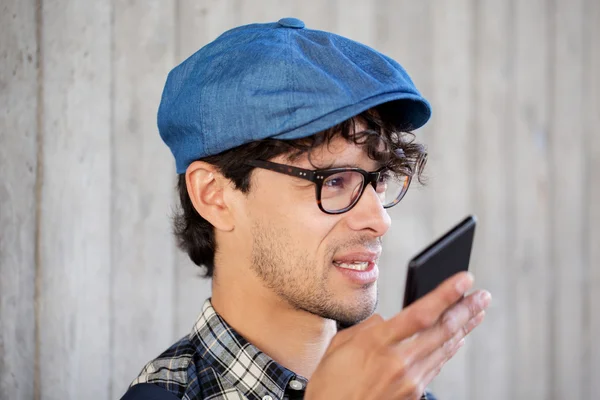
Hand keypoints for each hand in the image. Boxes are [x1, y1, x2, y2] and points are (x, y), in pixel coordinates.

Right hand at [304, 272, 489, 399]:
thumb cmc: (330, 384)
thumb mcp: (338, 346)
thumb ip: (366, 328)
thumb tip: (385, 320)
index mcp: (376, 344)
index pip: (420, 314)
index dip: (446, 295)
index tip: (464, 280)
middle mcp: (398, 362)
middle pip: (442, 330)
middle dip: (467, 309)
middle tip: (482, 295)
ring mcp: (409, 380)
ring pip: (445, 348)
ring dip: (465, 327)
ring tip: (478, 312)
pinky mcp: (414, 394)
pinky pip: (438, 366)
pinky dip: (450, 349)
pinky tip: (458, 339)